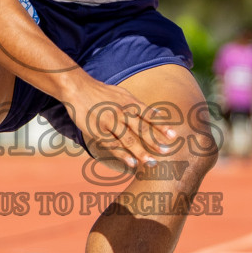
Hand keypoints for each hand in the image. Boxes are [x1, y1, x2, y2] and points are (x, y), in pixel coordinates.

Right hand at [60, 75, 180, 172]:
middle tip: (167, 152)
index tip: (174, 136)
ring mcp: (110, 122)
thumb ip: (140, 106)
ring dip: (141, 152)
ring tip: (152, 162)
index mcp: (129, 103)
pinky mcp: (98, 131)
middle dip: (155, 141)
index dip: (161, 126)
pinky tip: (131, 163)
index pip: (149, 115)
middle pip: (141, 129)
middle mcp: (122, 112)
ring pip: (128, 139)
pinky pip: (112, 145)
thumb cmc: (102, 93)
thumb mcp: (123, 94)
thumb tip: (159, 114)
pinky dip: (122, 154)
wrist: (78, 89)